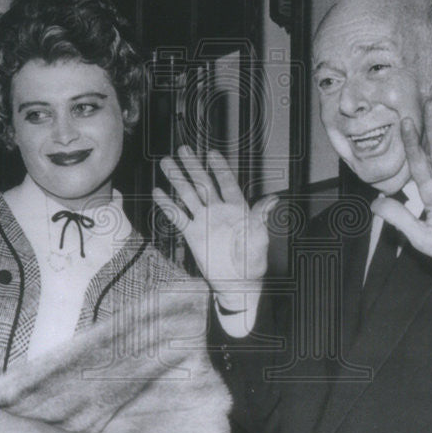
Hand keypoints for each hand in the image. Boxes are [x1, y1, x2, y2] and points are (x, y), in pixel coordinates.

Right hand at [155, 147, 277, 305]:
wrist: (237, 282)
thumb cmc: (253, 261)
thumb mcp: (260, 237)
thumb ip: (261, 216)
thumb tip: (274, 199)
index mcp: (237, 208)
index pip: (227, 182)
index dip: (219, 167)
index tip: (211, 152)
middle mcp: (219, 211)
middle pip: (204, 183)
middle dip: (193, 166)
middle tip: (183, 150)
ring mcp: (204, 221)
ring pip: (188, 195)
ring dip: (177, 179)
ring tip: (166, 163)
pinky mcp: (193, 234)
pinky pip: (178, 217)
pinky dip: (168, 205)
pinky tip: (158, 192)